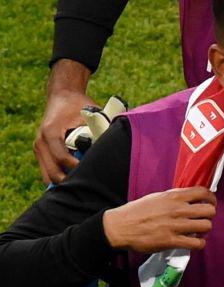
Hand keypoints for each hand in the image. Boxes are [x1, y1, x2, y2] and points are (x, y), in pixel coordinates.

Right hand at [35, 60, 95, 183]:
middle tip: (91, 185)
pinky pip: (48, 172)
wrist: (63, 95)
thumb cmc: (80, 105)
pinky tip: (77, 179)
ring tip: (85, 184)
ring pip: (48, 176)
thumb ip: (99, 132)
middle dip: (71, 181)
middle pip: (53, 174)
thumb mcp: (91, 115)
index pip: (62, 159)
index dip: (77, 169)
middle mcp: (40, 141)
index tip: (94, 173)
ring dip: (65, 182)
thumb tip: (114, 151)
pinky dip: (61, 178)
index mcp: (51, 132)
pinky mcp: (41, 152)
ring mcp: (39, 148)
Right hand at [102, 187, 216, 252]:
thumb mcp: (156, 198)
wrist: (120, 227)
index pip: (203, 192)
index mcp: (173, 196)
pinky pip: (197, 243)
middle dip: (209, 215)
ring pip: (206, 226)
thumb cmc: (137, 211)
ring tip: (197, 231)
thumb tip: (189, 198)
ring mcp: (175, 225)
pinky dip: (199, 243)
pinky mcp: (172, 241)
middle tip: (203, 219)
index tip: (209, 203)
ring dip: (205, 230)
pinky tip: (193, 242)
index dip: (211, 199)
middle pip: (209, 210)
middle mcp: (177, 209)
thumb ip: (174, 198)